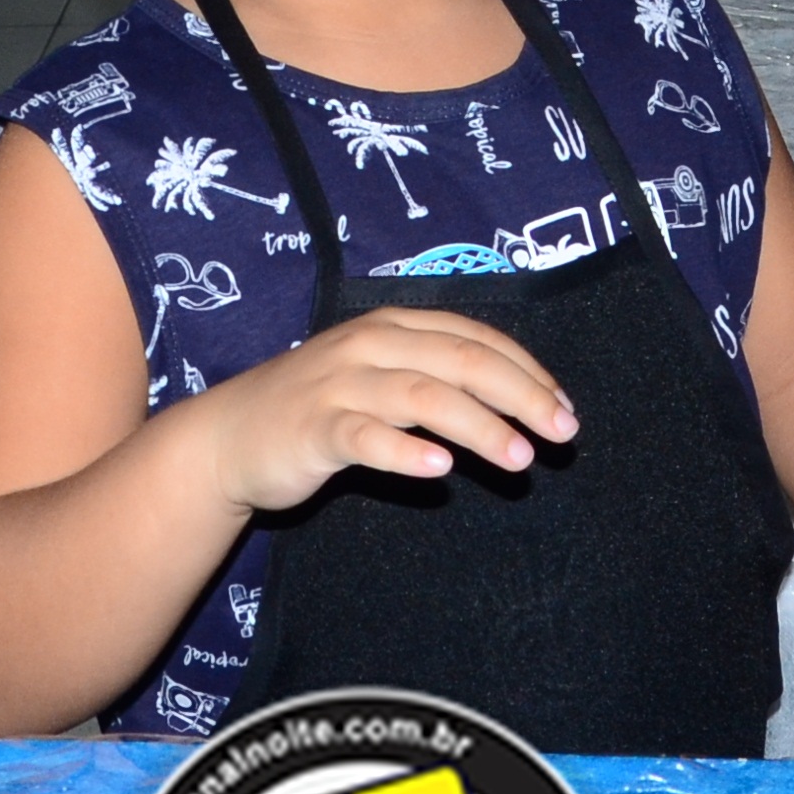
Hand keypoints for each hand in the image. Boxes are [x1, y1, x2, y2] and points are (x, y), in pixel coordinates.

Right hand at [180, 307, 575, 518]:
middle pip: (460, 360)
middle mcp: (368, 345)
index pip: (475, 337)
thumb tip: (515, 403)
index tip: (564, 408)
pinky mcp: (313, 428)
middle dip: (520, 395)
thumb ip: (433, 380)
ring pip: (423, 395)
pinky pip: (365, 437)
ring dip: (478, 425)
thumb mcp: (376, 377)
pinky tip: (438, 467)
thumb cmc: (315, 409)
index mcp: (391, 326)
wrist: (228, 437)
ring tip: (519, 459)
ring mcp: (339, 385)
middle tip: (562, 433)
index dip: (527, 370)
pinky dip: (404, 450)